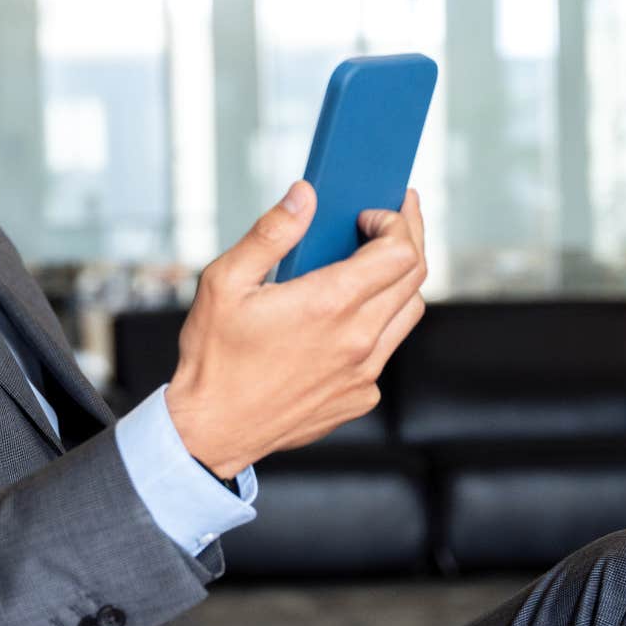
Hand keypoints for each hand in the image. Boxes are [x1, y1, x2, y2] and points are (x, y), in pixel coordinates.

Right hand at [166, 183, 427, 478]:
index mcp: (328, 305)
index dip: (396, 221)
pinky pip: (385, 350)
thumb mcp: (224, 282)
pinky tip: (344, 317)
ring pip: (408, 313)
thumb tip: (304, 195)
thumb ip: (270, 233)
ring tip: (372, 263)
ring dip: (399, 281)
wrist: (211, 430)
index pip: (400, 251)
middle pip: (414, 276)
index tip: (372, 212)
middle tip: (390, 218)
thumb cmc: (213, 356)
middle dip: (408, 237)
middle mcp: (357, 339)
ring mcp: (363, 372)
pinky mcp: (359, 397)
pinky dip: (376, 324)